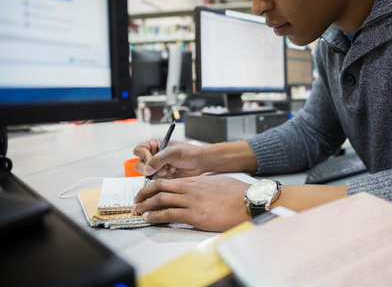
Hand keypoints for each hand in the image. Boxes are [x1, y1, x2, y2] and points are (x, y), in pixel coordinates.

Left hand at [132, 175, 250, 231]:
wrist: (247, 202)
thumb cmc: (238, 194)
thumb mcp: (219, 183)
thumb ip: (207, 184)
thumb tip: (202, 186)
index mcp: (196, 182)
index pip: (168, 181)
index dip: (153, 186)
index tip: (146, 192)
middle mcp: (190, 189)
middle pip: (160, 187)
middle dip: (144, 194)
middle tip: (135, 201)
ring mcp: (191, 201)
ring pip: (161, 199)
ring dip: (145, 206)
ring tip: (137, 211)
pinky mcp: (194, 215)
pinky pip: (169, 214)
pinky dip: (156, 216)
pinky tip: (149, 219)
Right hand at [133, 139, 203, 178]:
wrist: (199, 163)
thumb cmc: (189, 153)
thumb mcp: (173, 153)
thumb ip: (159, 160)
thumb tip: (146, 169)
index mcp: (154, 145)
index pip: (139, 150)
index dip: (143, 156)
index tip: (151, 159)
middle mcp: (153, 156)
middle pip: (140, 164)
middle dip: (150, 169)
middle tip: (161, 170)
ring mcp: (157, 167)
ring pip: (147, 174)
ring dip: (158, 173)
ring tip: (170, 169)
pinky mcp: (161, 176)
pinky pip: (155, 180)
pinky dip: (163, 178)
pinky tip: (173, 173)